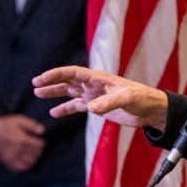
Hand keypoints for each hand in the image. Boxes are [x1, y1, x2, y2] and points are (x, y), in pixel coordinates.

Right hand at [0, 115, 45, 172]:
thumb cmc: (6, 125)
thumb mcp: (19, 120)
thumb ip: (32, 125)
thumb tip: (43, 131)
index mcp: (22, 139)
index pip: (39, 145)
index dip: (41, 143)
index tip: (39, 141)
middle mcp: (18, 150)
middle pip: (36, 154)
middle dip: (38, 150)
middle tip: (36, 147)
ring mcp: (13, 157)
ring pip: (31, 162)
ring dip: (34, 157)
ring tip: (32, 153)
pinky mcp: (8, 162)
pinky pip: (21, 168)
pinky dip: (26, 165)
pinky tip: (26, 160)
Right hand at [33, 66, 168, 130]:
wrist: (151, 110)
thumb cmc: (142, 99)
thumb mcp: (126, 99)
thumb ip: (107, 103)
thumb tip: (89, 109)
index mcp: (99, 78)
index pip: (72, 73)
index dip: (56, 75)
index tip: (40, 79)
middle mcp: (94, 85)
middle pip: (68, 80)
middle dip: (51, 82)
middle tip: (35, 85)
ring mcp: (95, 96)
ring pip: (70, 92)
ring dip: (55, 93)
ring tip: (39, 95)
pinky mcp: (98, 107)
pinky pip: (77, 106)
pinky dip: (65, 109)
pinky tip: (54, 113)